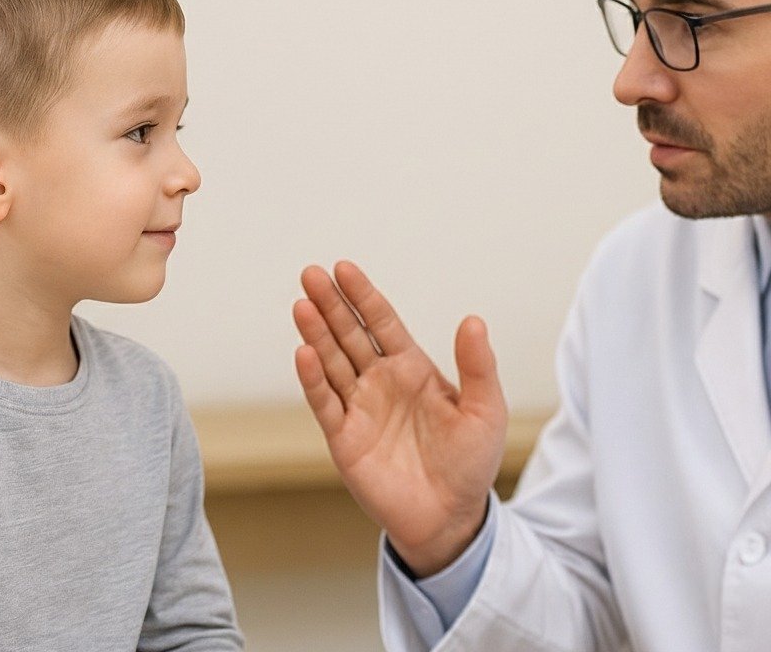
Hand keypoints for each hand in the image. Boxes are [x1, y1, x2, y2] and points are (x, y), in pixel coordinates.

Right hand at [293, 261, 506, 576]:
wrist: (451, 518)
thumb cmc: (470, 462)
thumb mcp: (484, 409)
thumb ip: (476, 366)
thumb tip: (473, 320)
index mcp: (410, 367)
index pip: (381, 322)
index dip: (362, 295)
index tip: (343, 268)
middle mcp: (379, 381)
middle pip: (349, 334)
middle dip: (331, 305)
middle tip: (310, 274)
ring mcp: (358, 407)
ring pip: (332, 361)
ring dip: (316, 333)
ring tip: (302, 305)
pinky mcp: (343, 438)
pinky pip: (325, 403)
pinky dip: (312, 379)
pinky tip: (303, 353)